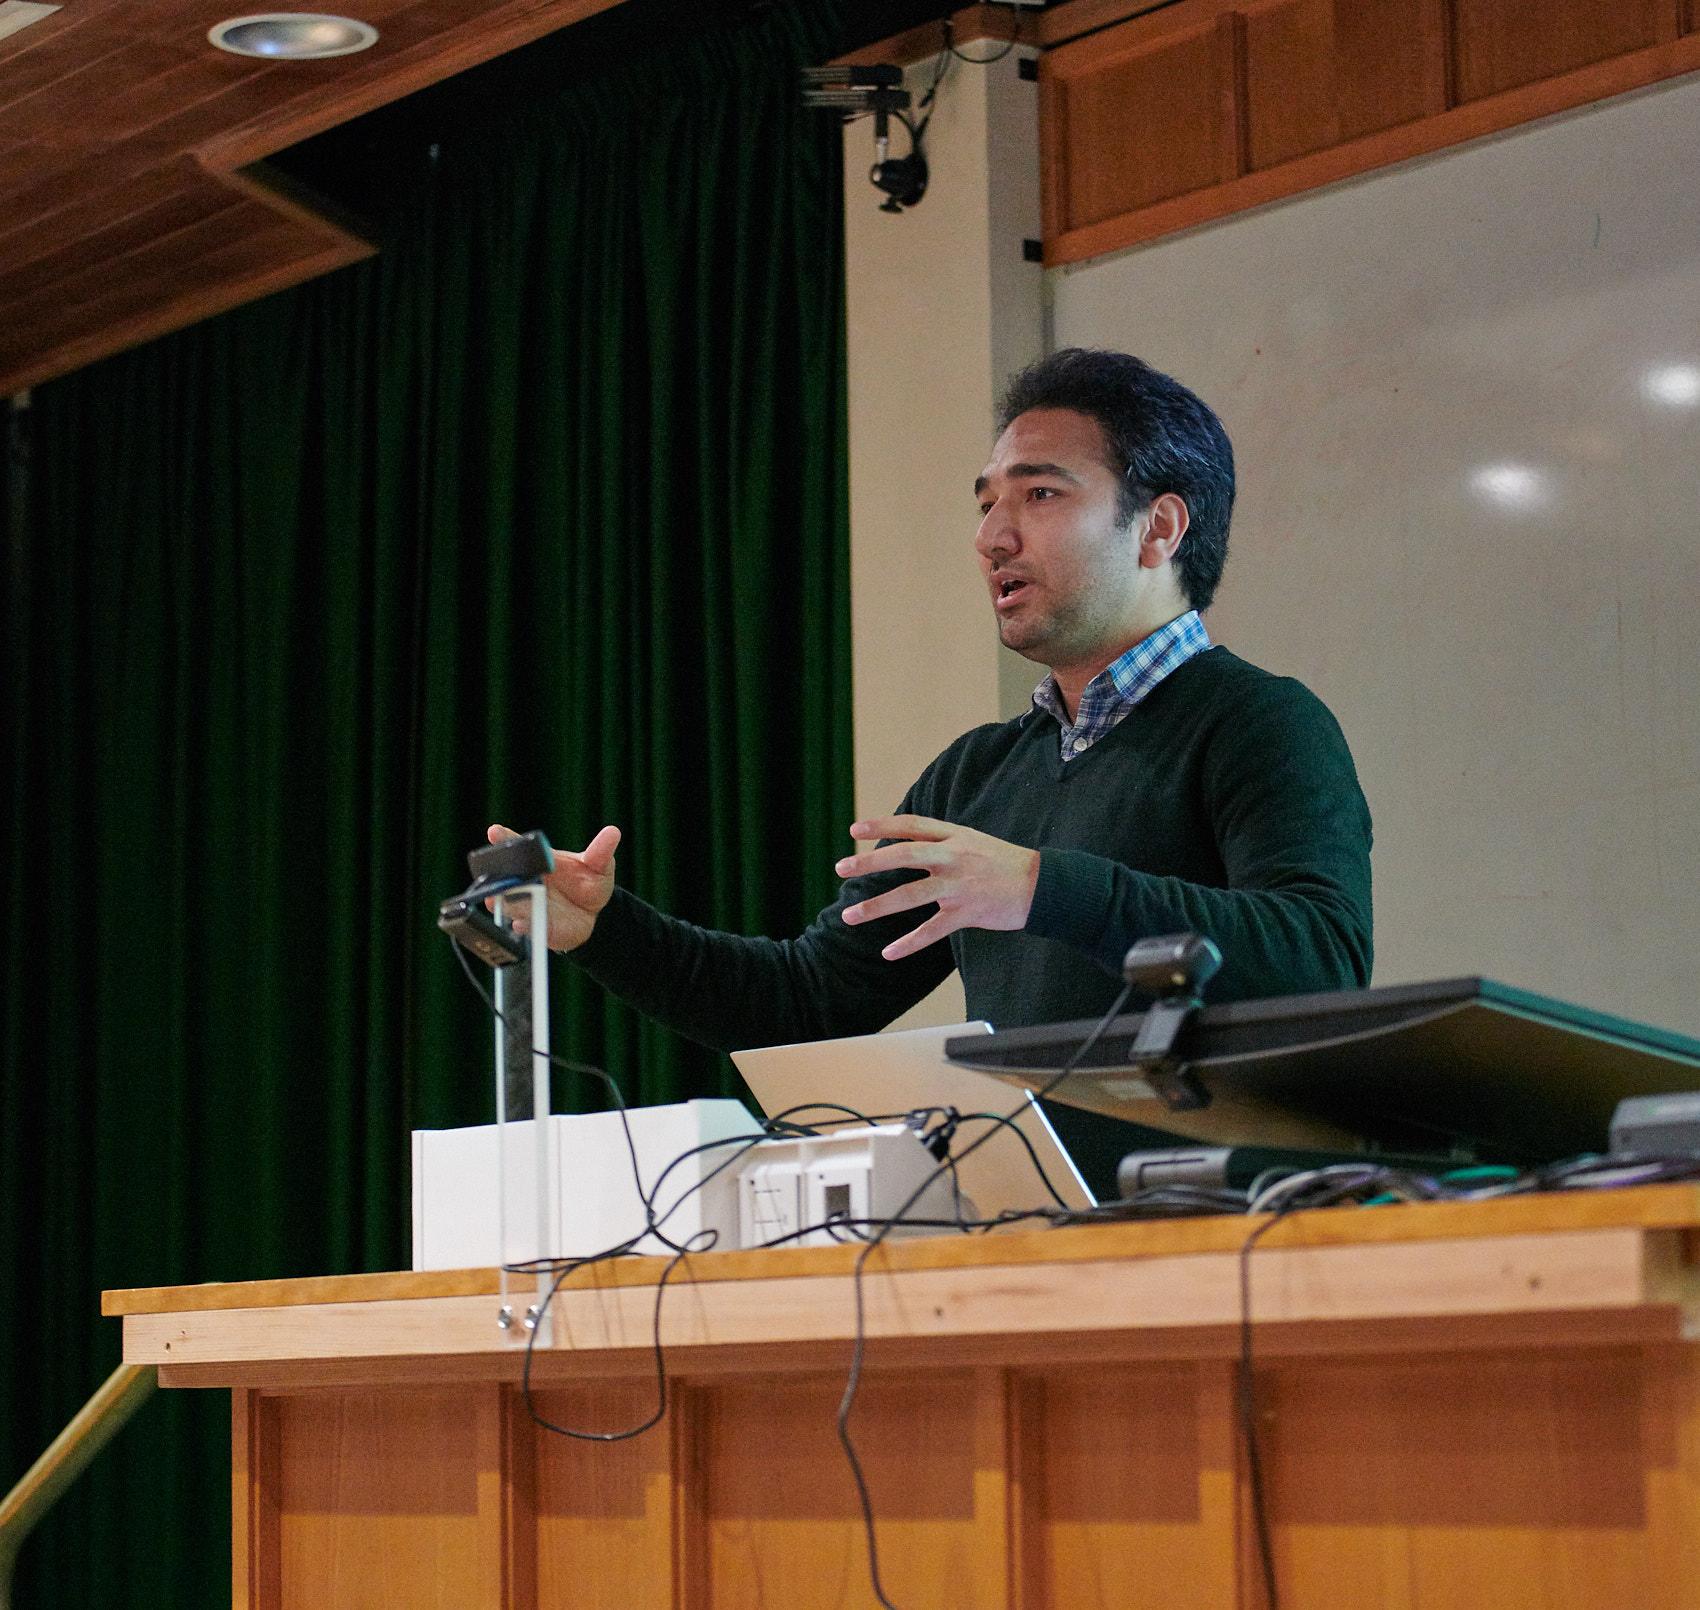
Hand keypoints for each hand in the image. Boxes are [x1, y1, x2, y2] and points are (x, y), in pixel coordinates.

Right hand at [486, 822, 620, 952]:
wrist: (594, 915)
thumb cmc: (589, 882)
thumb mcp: (599, 865)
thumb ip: (601, 851)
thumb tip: (613, 832)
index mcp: (539, 861)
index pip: (516, 846)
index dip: (503, 838)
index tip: (495, 832)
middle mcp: (527, 881)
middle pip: (506, 875)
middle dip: (499, 873)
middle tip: (498, 870)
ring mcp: (527, 904)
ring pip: (510, 902)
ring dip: (507, 900)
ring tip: (505, 896)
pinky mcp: (534, 927)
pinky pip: (524, 927)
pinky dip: (521, 925)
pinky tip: (521, 923)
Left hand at [834, 814, 1039, 960]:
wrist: (1044, 885)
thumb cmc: (1005, 863)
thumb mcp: (974, 840)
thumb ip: (943, 841)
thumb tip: (909, 843)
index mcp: (955, 836)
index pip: (912, 826)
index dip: (882, 825)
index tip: (854, 829)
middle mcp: (954, 857)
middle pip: (904, 856)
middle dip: (869, 862)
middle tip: (841, 868)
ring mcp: (959, 886)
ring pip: (909, 895)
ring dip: (876, 907)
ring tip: (849, 917)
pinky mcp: (967, 912)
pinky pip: (932, 930)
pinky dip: (908, 943)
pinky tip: (888, 952)